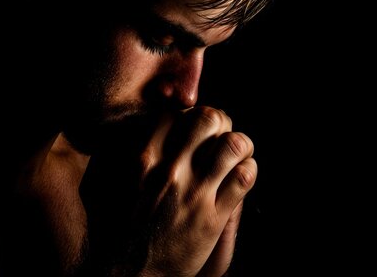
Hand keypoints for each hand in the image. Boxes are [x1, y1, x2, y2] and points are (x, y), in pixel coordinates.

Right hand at [79, 106, 256, 276]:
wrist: (131, 273)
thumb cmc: (127, 227)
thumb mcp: (126, 182)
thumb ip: (145, 153)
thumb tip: (166, 126)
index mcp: (145, 160)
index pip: (178, 114)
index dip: (195, 116)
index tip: (200, 129)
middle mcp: (170, 172)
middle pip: (209, 119)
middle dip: (223, 123)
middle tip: (223, 137)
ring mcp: (194, 194)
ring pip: (233, 145)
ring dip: (242, 145)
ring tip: (238, 155)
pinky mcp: (213, 217)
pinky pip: (244, 177)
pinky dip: (250, 170)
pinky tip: (243, 175)